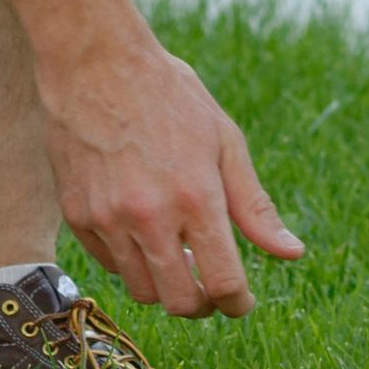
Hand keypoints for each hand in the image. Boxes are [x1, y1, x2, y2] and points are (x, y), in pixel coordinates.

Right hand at [39, 21, 305, 317]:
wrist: (95, 64)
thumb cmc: (169, 96)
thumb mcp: (225, 141)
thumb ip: (255, 206)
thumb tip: (291, 254)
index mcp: (197, 198)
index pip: (223, 284)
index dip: (237, 303)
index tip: (240, 301)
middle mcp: (149, 217)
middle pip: (180, 302)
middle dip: (202, 304)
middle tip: (210, 287)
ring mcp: (108, 220)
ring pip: (141, 290)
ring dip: (165, 285)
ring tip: (176, 254)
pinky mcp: (77, 216)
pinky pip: (109, 264)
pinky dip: (130, 261)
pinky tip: (142, 231)